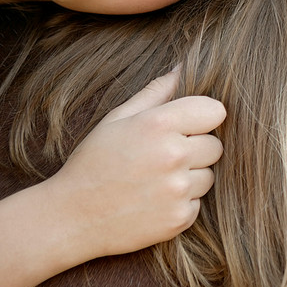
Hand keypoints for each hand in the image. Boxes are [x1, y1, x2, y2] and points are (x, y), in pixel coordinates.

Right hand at [44, 71, 225, 258]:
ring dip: (190, 177)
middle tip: (162, 157)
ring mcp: (178, 190)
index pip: (215, 111)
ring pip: (209, 175)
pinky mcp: (181, 218)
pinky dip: (181, 202)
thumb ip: (155, 93)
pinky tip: (153, 200)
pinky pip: (198, 202)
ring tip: (155, 180)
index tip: (187, 126)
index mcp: (158, 124)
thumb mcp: (117, 120)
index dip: (203, 118)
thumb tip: (183, 68)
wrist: (71, 218)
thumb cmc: (93, 163)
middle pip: (216, 145)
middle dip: (196, 149)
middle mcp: (173, 155)